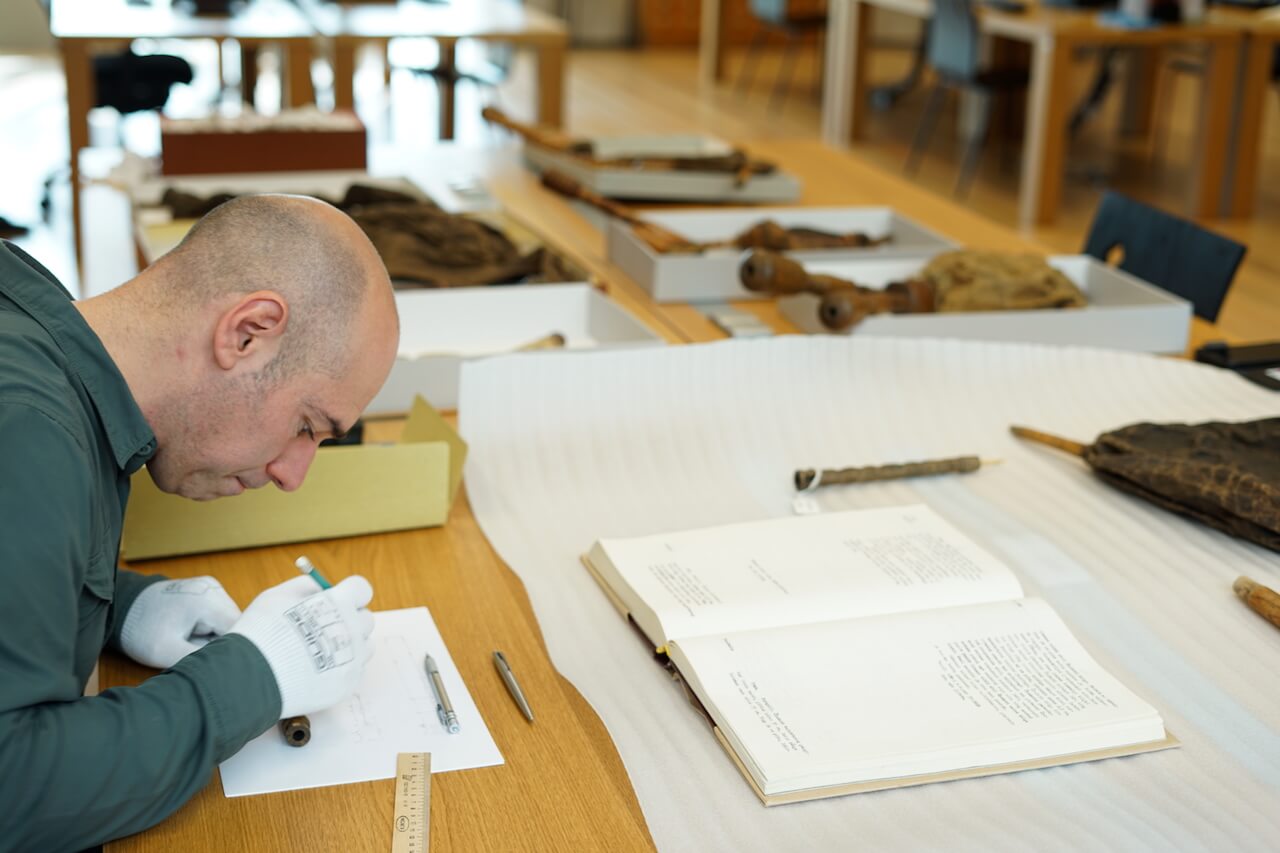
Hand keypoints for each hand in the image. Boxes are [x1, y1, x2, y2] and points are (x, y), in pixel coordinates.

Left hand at [119, 576, 241, 668]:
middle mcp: (213, 588)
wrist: (122, 608)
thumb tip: (227, 667)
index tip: (216, 662)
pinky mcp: (206, 589)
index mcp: (207, 601)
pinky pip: (219, 612)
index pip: (239, 629)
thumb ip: (201, 658)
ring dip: (216, 634)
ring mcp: (210, 586)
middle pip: (236, 623)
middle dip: (221, 641)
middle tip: (194, 650)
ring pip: (229, 619)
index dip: (231, 649)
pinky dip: (211, 626)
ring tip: (190, 640)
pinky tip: (192, 631)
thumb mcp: (167, 652)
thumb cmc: (141, 630)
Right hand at [228, 575, 374, 717]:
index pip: (361, 589)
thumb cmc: (261, 633)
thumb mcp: (277, 596)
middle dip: (349, 620)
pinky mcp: (347, 684)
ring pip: (363, 647)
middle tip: (325, 628)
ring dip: (348, 646)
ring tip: (319, 651)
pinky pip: (353, 671)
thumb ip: (304, 587)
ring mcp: (353, 660)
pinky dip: (340, 670)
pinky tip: (316, 671)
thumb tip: (320, 587)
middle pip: (366, 619)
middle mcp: (353, 630)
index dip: (349, 593)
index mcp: (339, 603)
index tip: (338, 600)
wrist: (251, 679)